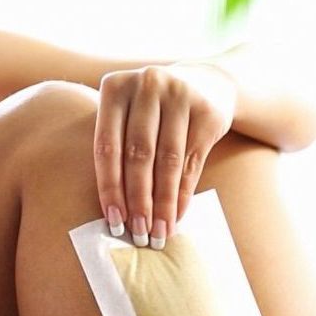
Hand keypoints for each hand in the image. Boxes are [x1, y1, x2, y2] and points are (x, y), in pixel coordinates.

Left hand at [93, 62, 236, 247]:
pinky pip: (191, 162)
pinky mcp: (207, 110)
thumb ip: (116, 149)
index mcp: (115, 88)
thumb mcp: (128, 115)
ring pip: (167, 161)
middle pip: (138, 155)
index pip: (107, 147)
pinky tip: (176, 216)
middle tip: (138, 234)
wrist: (209, 82)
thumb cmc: (153, 112)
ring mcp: (179, 93)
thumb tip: (112, 213)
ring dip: (162, 203)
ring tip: (158, 232)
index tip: (113, 221)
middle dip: (138, 201)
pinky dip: (183, 193)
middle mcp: (146, 85)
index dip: (109, 188)